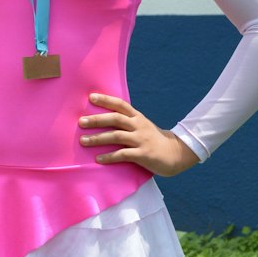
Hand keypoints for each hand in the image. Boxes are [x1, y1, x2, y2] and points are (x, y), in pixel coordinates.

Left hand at [79, 93, 200, 175]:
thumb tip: (104, 119)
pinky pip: (123, 154)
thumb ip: (127, 122)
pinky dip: (110, 157)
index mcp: (137, 117)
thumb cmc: (154, 140)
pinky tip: (98, 159)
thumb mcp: (142, 126)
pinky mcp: (143, 154)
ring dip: (98, 138)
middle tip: (81, 122)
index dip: (106, 100)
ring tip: (83, 141)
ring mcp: (141, 140)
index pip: (120, 104)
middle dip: (97, 119)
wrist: (176, 154)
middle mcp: (139, 126)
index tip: (91, 97)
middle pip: (116, 119)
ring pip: (117, 136)